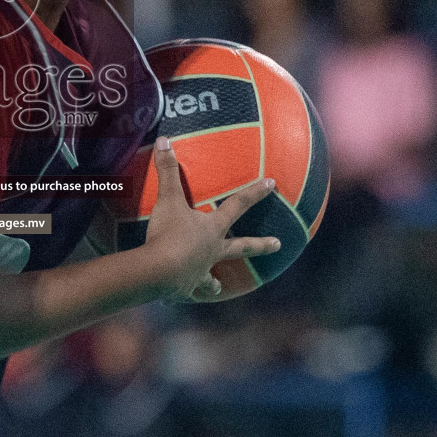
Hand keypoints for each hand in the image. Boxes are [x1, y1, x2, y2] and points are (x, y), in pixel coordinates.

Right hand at [142, 135, 279, 300]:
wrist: (158, 271)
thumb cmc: (168, 234)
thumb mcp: (167, 200)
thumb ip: (166, 171)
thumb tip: (163, 139)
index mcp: (212, 229)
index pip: (237, 204)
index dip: (255, 192)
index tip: (273, 184)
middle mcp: (212, 251)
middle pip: (241, 247)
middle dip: (260, 245)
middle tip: (278, 245)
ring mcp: (201, 272)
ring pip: (213, 277)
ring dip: (215, 282)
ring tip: (218, 287)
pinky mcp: (186, 289)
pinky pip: (188, 292)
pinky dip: (185, 293)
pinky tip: (182, 296)